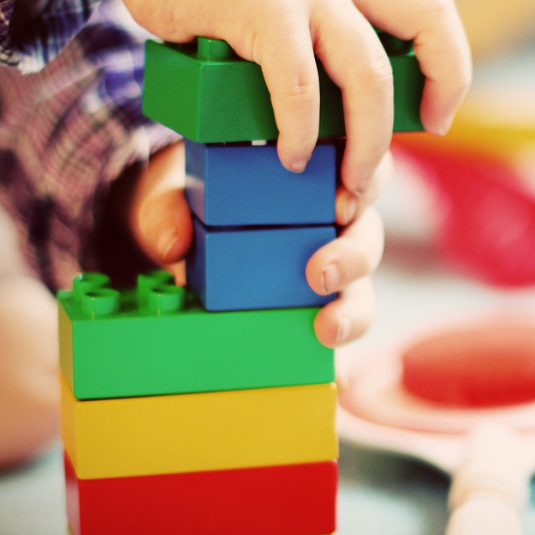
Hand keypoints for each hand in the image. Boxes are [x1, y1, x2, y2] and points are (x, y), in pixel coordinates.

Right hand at [32, 0, 470, 212]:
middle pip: (427, 23)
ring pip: (368, 74)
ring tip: (345, 184)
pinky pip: (298, 83)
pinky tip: (288, 156)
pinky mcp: (261, 8)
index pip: (433, 12)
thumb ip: (316, 48)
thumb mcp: (286, 8)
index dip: (450, 66)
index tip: (436, 117)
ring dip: (367, 141)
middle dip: (434, 93)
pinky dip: (299, 130)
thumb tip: (335, 125)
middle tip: (401, 153)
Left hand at [126, 142, 391, 347]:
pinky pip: (336, 327)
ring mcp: (328, 269)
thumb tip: (173, 244)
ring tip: (328, 327)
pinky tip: (327, 365)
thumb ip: (166, 208)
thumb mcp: (174, 192)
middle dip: (355, 256)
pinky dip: (338, 347)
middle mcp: (332, 223)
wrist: (177, 235)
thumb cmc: (192, 199)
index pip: (361, 170)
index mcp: (315, 175)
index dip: (368, 184)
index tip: (340, 206)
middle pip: (368, 233)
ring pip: (362, 287)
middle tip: (321, 273)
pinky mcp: (315, 311)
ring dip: (354, 309)